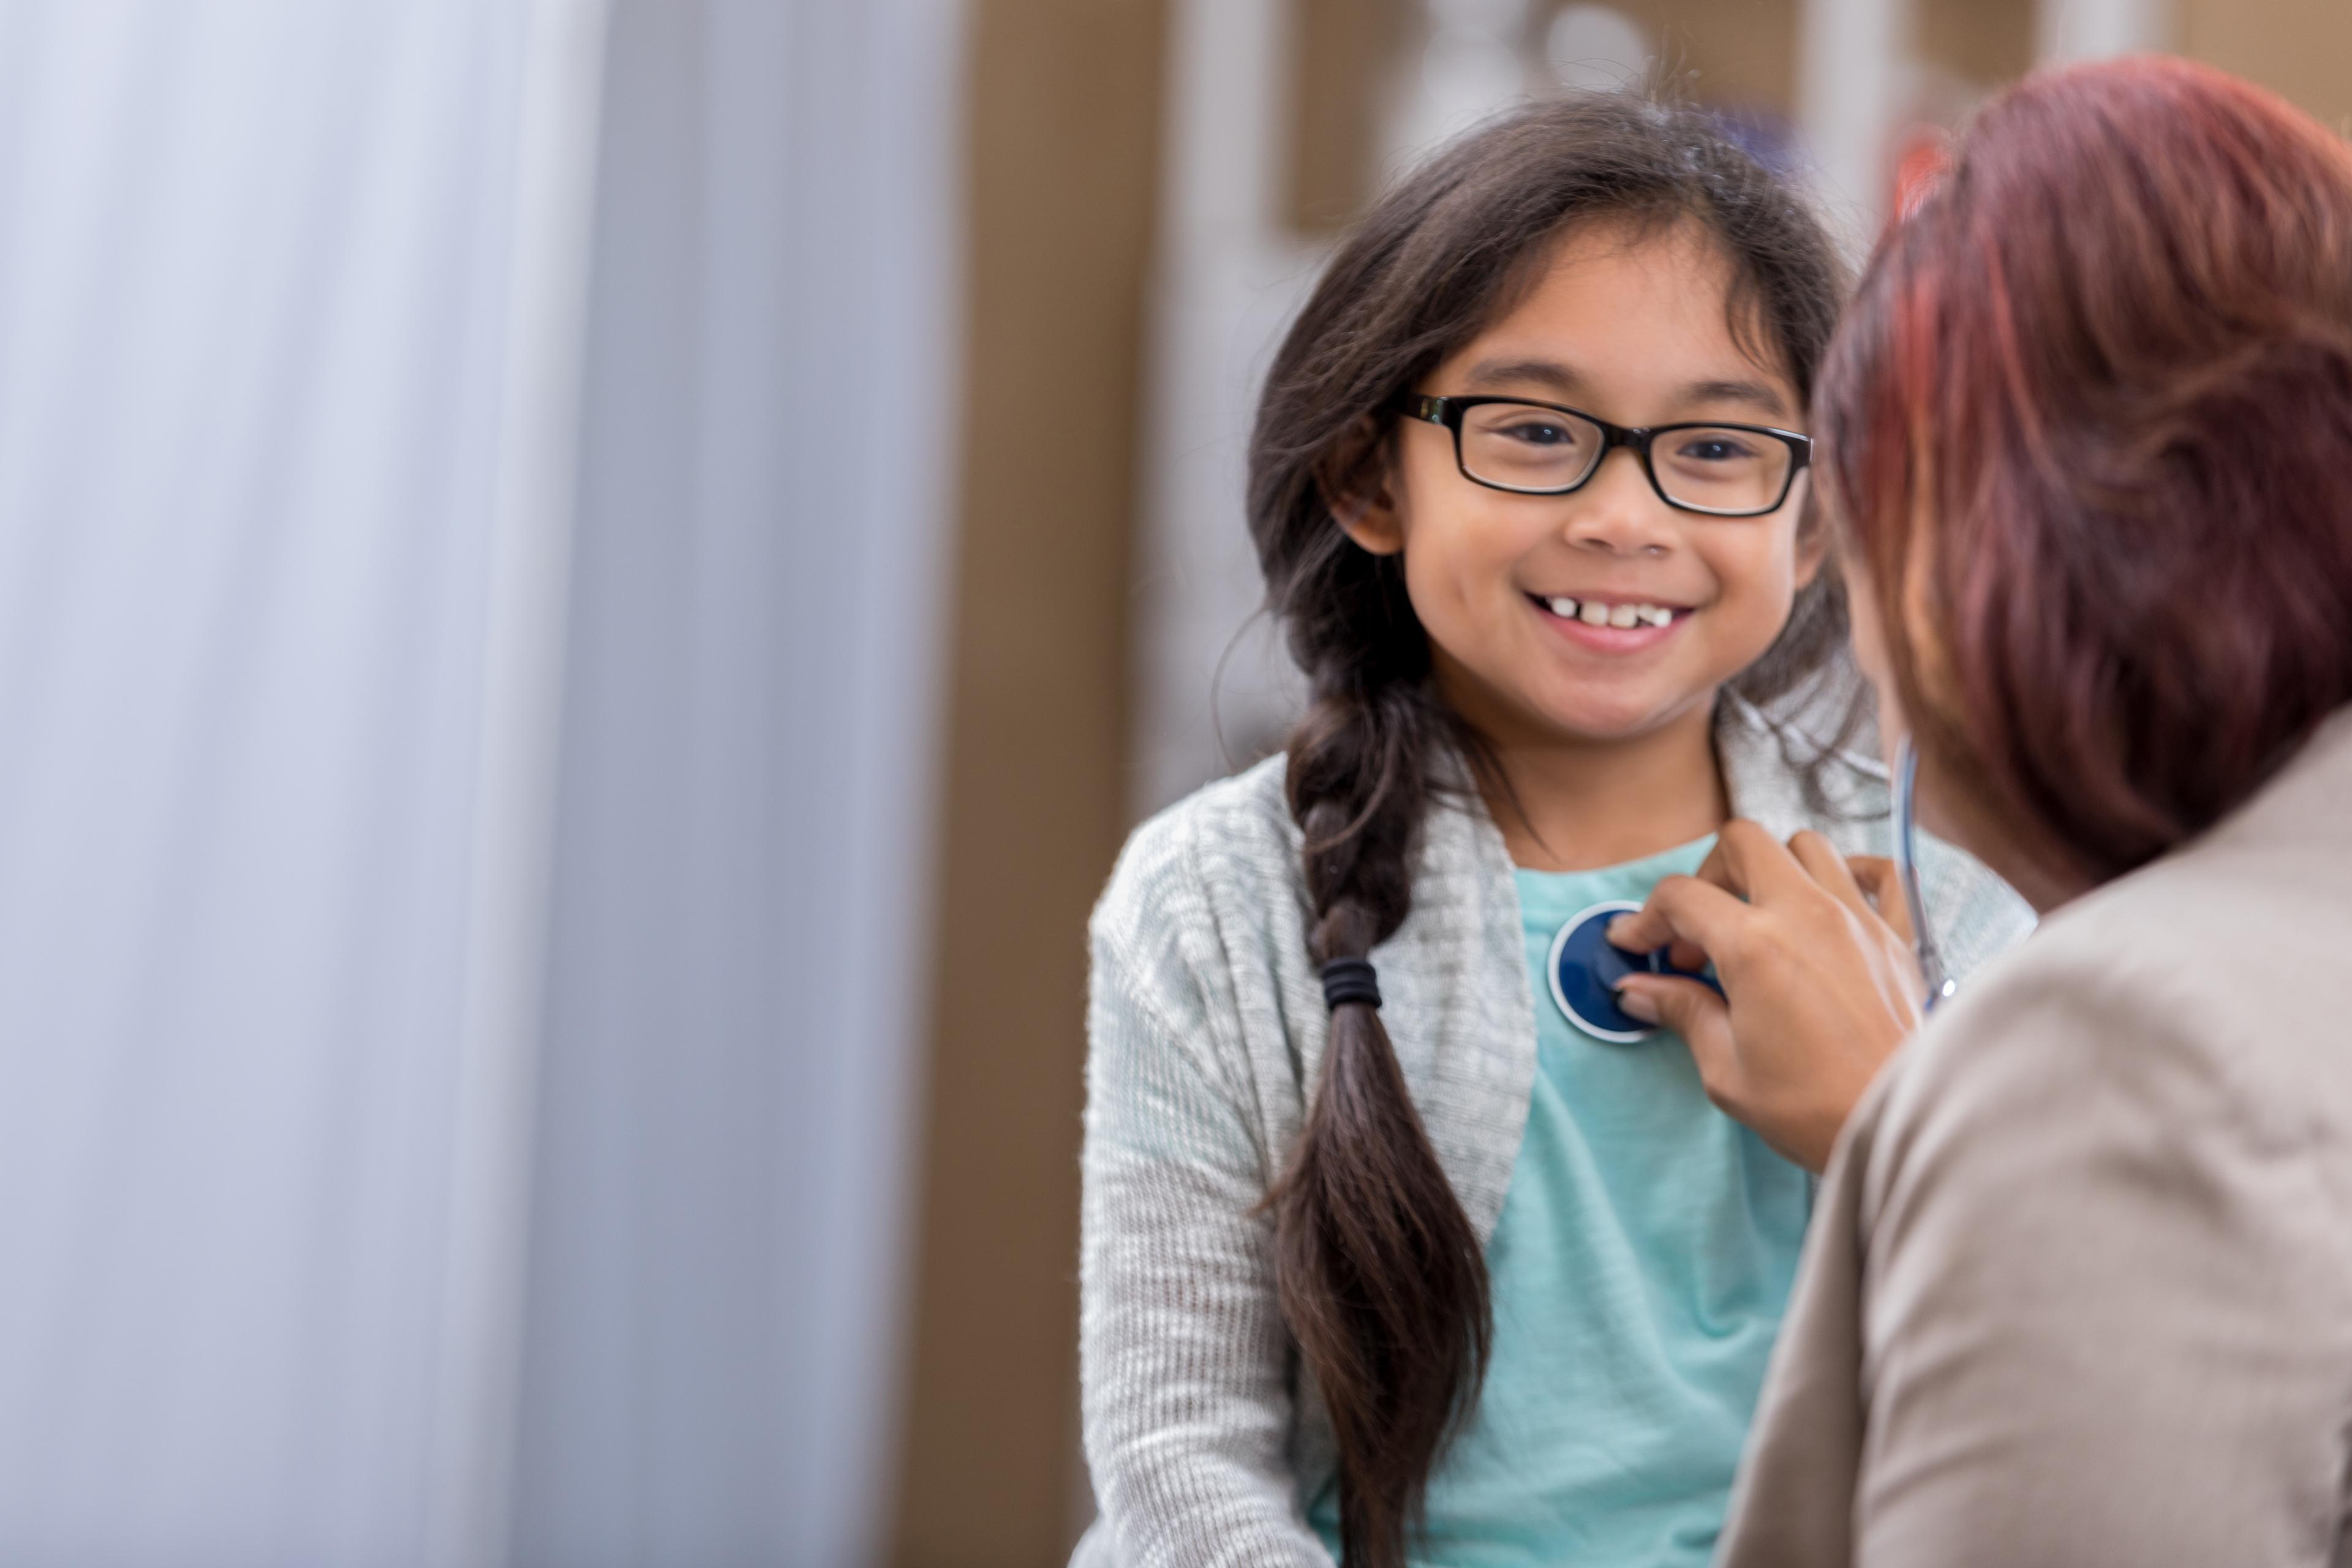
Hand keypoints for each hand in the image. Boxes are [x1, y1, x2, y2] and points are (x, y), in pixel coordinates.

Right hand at [1607, 821, 1926, 1171]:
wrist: (1900, 1127)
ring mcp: (1858, 918)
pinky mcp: (1897, 937)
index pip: (1682, 897)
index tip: (1635, 946)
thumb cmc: (1814, 1108)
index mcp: (1754, 946)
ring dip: (1771, 869)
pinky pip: (1881, 874)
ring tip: (1758, 917)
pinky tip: (1833, 900)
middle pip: (1743, 843)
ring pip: (1806, 846)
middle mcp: (1807, 914)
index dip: (1646, 918)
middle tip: (1696, 931)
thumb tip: (1637, 991)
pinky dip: (1853, 872)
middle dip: (1707, 875)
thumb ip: (1683, 1012)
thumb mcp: (1727, 1068)